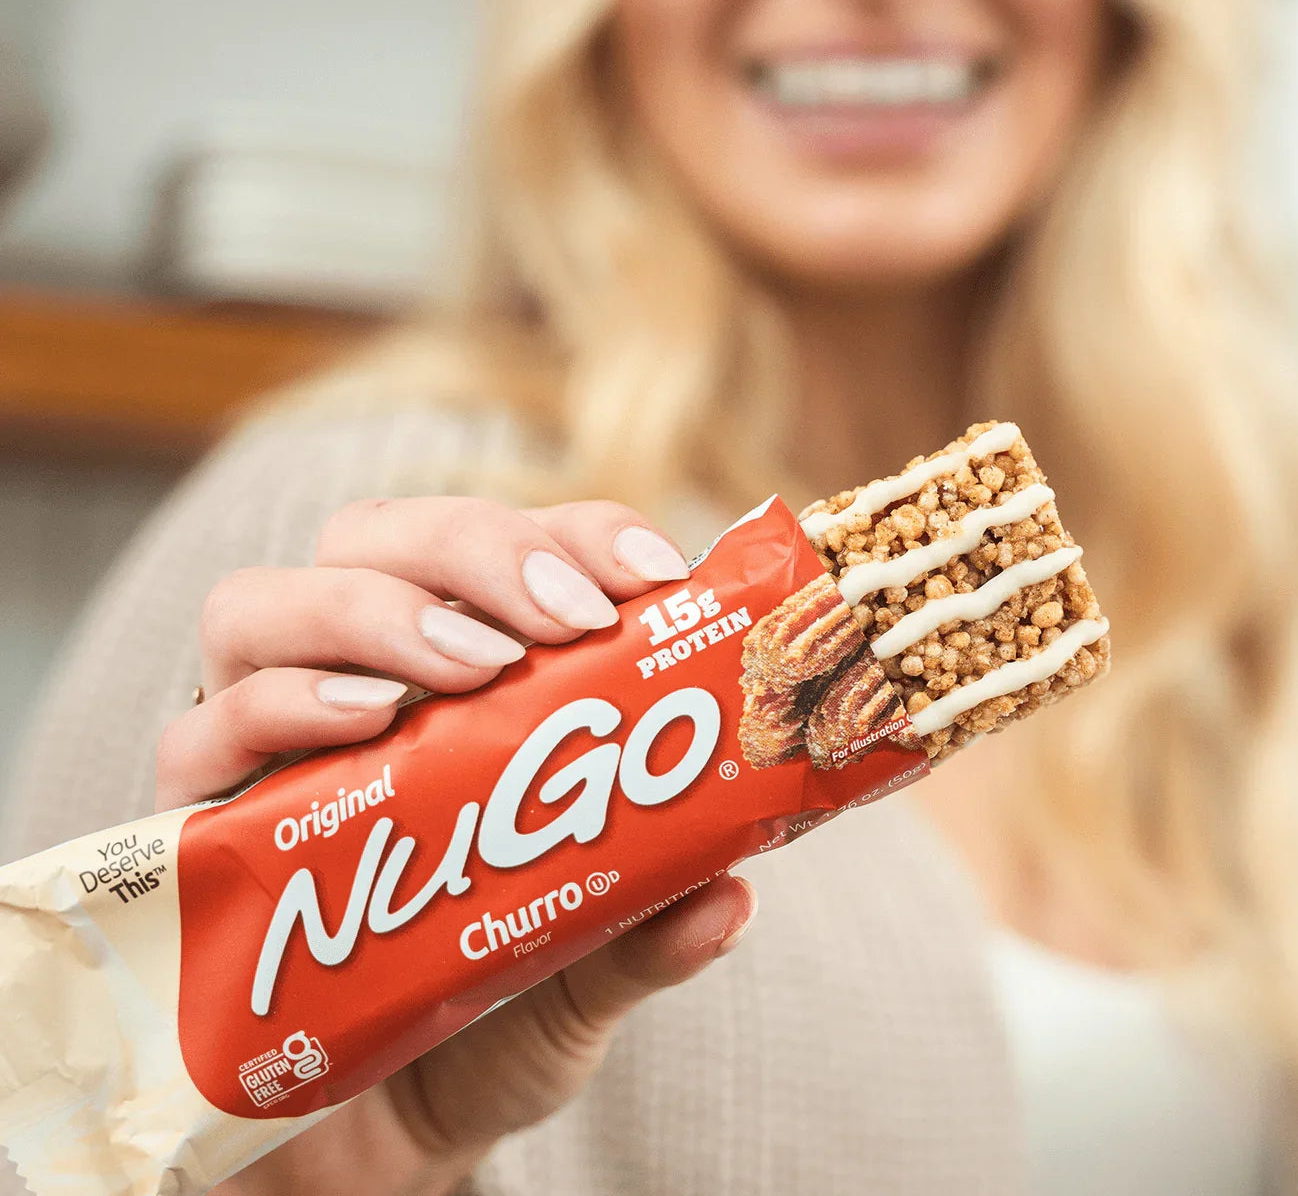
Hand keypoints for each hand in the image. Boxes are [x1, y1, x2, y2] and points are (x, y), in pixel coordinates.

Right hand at [158, 497, 757, 1195]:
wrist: (370, 1147)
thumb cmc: (482, 1025)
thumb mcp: (583, 977)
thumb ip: (647, 931)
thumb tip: (731, 897)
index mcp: (454, 685)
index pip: (503, 552)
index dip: (574, 535)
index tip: (649, 571)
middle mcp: (349, 687)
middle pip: (376, 540)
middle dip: (477, 551)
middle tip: (563, 616)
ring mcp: (261, 748)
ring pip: (266, 603)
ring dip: (379, 609)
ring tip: (474, 662)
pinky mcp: (193, 827)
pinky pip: (198, 732)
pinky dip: (283, 703)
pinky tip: (364, 721)